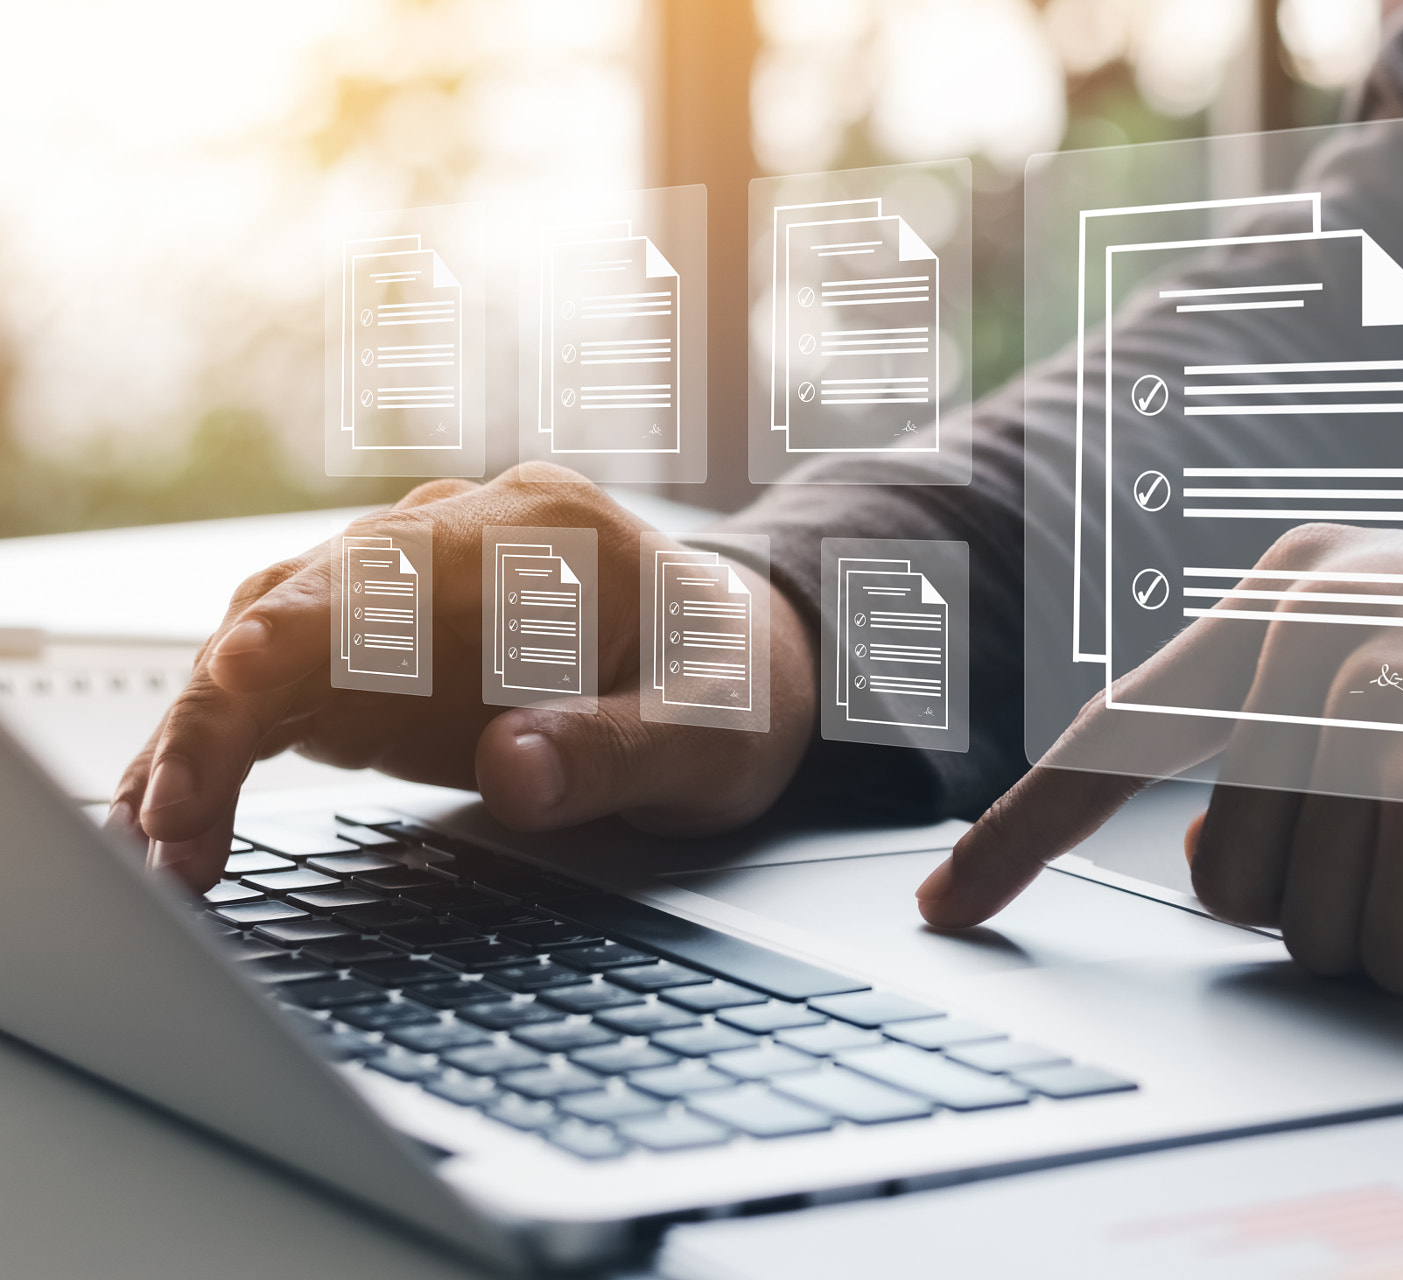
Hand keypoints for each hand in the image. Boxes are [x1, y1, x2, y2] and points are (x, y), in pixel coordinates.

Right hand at [107, 464, 815, 892]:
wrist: (743, 668)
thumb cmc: (733, 685)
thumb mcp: (713, 727)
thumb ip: (618, 747)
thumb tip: (513, 769)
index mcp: (532, 532)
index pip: (379, 576)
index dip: (289, 643)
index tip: (224, 705)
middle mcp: (447, 545)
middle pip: (296, 608)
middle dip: (216, 711)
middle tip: (166, 828)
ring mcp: (405, 599)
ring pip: (264, 650)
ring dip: (201, 741)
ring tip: (157, 846)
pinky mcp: (383, 659)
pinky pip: (280, 697)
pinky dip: (227, 755)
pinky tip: (180, 820)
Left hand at [918, 528, 1402, 993]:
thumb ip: (1286, 735)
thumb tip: (1197, 867)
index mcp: (1291, 590)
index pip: (1120, 730)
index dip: (1026, 831)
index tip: (951, 904)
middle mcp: (1313, 631)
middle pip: (1228, 875)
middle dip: (1334, 893)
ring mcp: (1378, 702)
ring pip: (1310, 930)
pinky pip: (1400, 956)